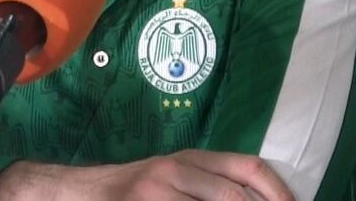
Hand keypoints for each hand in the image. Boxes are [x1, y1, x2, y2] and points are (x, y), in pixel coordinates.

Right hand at [0, 149, 293, 200]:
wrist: (76, 195)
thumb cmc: (134, 192)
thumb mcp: (174, 178)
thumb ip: (211, 185)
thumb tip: (263, 199)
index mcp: (189, 158)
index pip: (247, 168)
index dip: (279, 193)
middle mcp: (174, 172)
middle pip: (235, 198)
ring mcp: (154, 196)